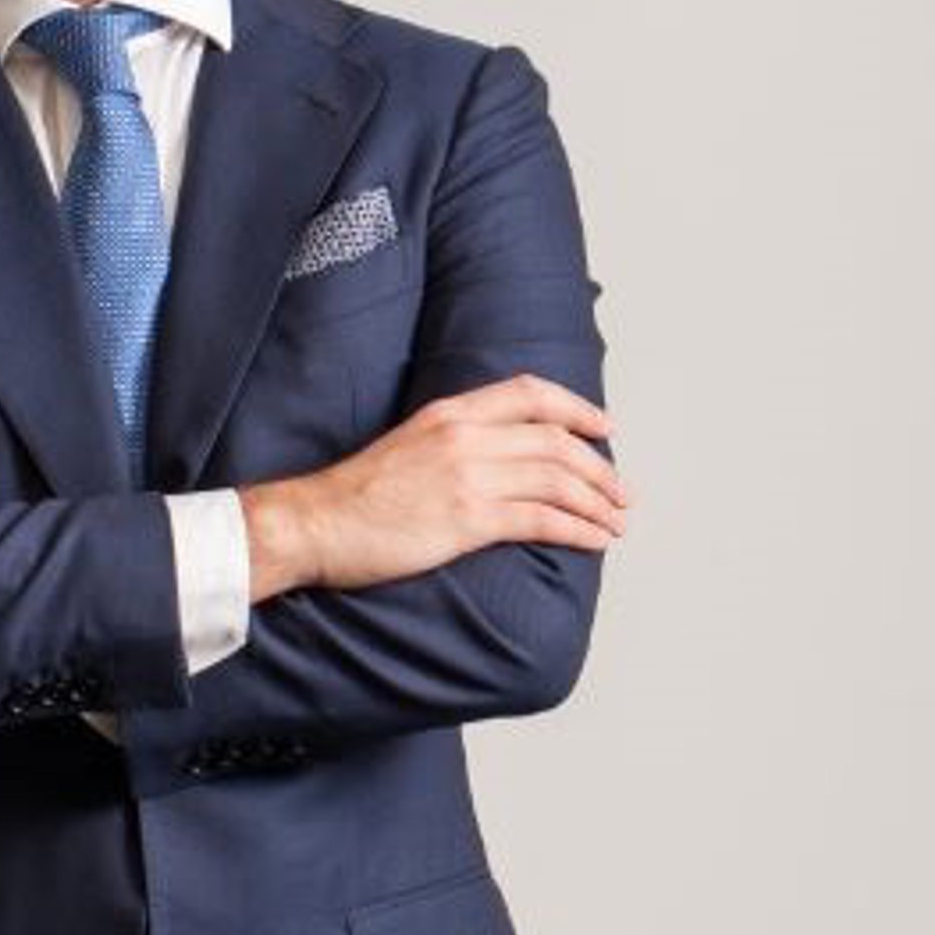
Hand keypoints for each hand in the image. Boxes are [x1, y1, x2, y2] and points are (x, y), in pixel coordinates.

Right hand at [241, 373, 628, 600]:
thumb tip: (498, 462)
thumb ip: (453, 443)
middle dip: (599, 468)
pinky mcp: (466, 519)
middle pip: (556, 441)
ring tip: (617, 520)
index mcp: (450, 413)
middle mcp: (464, 436)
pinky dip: (578, 529)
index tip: (604, 428)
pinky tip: (596, 541)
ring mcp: (467, 476)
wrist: (314, 524)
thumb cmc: (354, 496)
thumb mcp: (408, 446)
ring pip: (558, 479)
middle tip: (621, 492)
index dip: (577, 408)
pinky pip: (541, 519)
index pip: (531, 394)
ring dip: (598, 501)